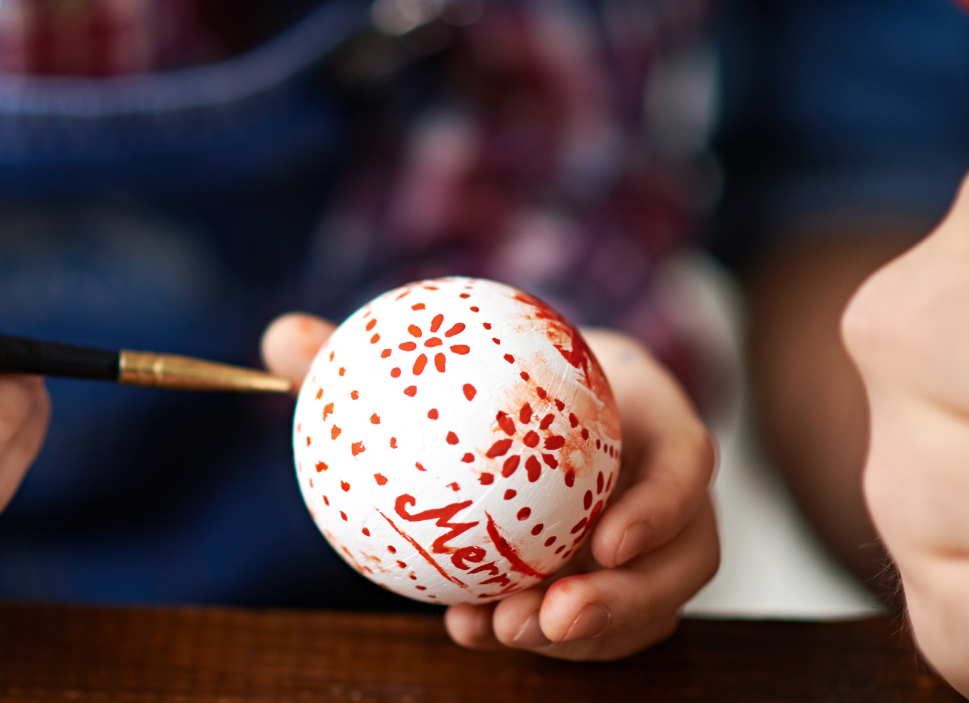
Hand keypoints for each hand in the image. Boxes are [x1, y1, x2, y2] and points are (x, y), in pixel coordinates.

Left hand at [263, 313, 717, 660]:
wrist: (521, 404)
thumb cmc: (487, 367)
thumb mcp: (445, 348)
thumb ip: (363, 351)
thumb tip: (279, 335)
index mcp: (650, 414)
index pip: (688, 459)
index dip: (664, 504)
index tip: (605, 540)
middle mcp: (666, 484)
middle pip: (682, 556)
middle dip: (623, 599)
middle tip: (543, 615)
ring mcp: (652, 541)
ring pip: (645, 604)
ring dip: (581, 633)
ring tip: (496, 631)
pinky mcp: (623, 582)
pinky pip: (599, 623)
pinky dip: (541, 634)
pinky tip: (468, 628)